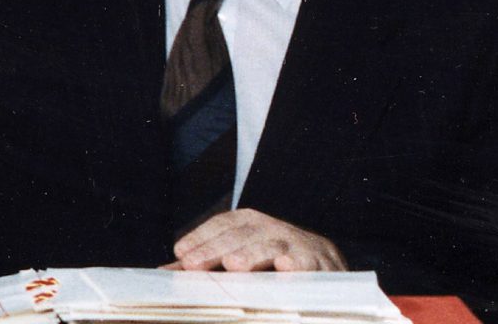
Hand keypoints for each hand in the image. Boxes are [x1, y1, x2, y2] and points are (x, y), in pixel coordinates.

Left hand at [165, 209, 345, 271]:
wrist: (331, 274)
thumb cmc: (277, 268)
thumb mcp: (243, 262)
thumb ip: (207, 265)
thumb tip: (166, 271)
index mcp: (256, 226)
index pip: (227, 223)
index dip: (204, 235)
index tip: (181, 251)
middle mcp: (276, 230)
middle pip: (245, 233)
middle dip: (218, 247)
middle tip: (193, 263)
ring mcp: (300, 245)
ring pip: (274, 244)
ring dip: (253, 254)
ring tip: (233, 265)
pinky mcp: (322, 264)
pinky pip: (308, 262)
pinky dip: (296, 263)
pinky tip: (283, 267)